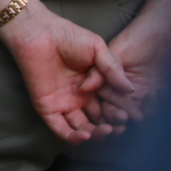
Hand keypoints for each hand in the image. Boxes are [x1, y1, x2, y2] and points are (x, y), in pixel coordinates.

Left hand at [0, 4, 127, 143]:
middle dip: (109, 126)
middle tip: (118, 126)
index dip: (120, 113)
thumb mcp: (98, 49)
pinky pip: (60, 129)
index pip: (109, 106)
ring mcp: (64, 104)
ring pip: (81, 129)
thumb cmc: (67, 36)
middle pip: (97, 121)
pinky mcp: (47, 108)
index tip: (132, 116)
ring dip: (94, 135)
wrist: (39, 33)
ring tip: (106, 129)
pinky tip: (85, 135)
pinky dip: (73, 137)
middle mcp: (79, 98)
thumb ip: (113, 70)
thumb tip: (131, 90)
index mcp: (92, 85)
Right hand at [94, 3, 170, 129]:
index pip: (104, 104)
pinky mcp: (158, 93)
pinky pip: (157, 107)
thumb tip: (83, 89)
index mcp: (109, 83)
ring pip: (139, 114)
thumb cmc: (137, 38)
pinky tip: (161, 92)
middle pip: (120, 113)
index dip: (109, 114)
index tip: (119, 117)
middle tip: (133, 116)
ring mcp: (142, 93)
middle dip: (124, 118)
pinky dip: (159, 105)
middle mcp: (123, 91)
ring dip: (145, 112)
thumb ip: (99, 71)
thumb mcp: (116, 52)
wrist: (165, 31)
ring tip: (149, 101)